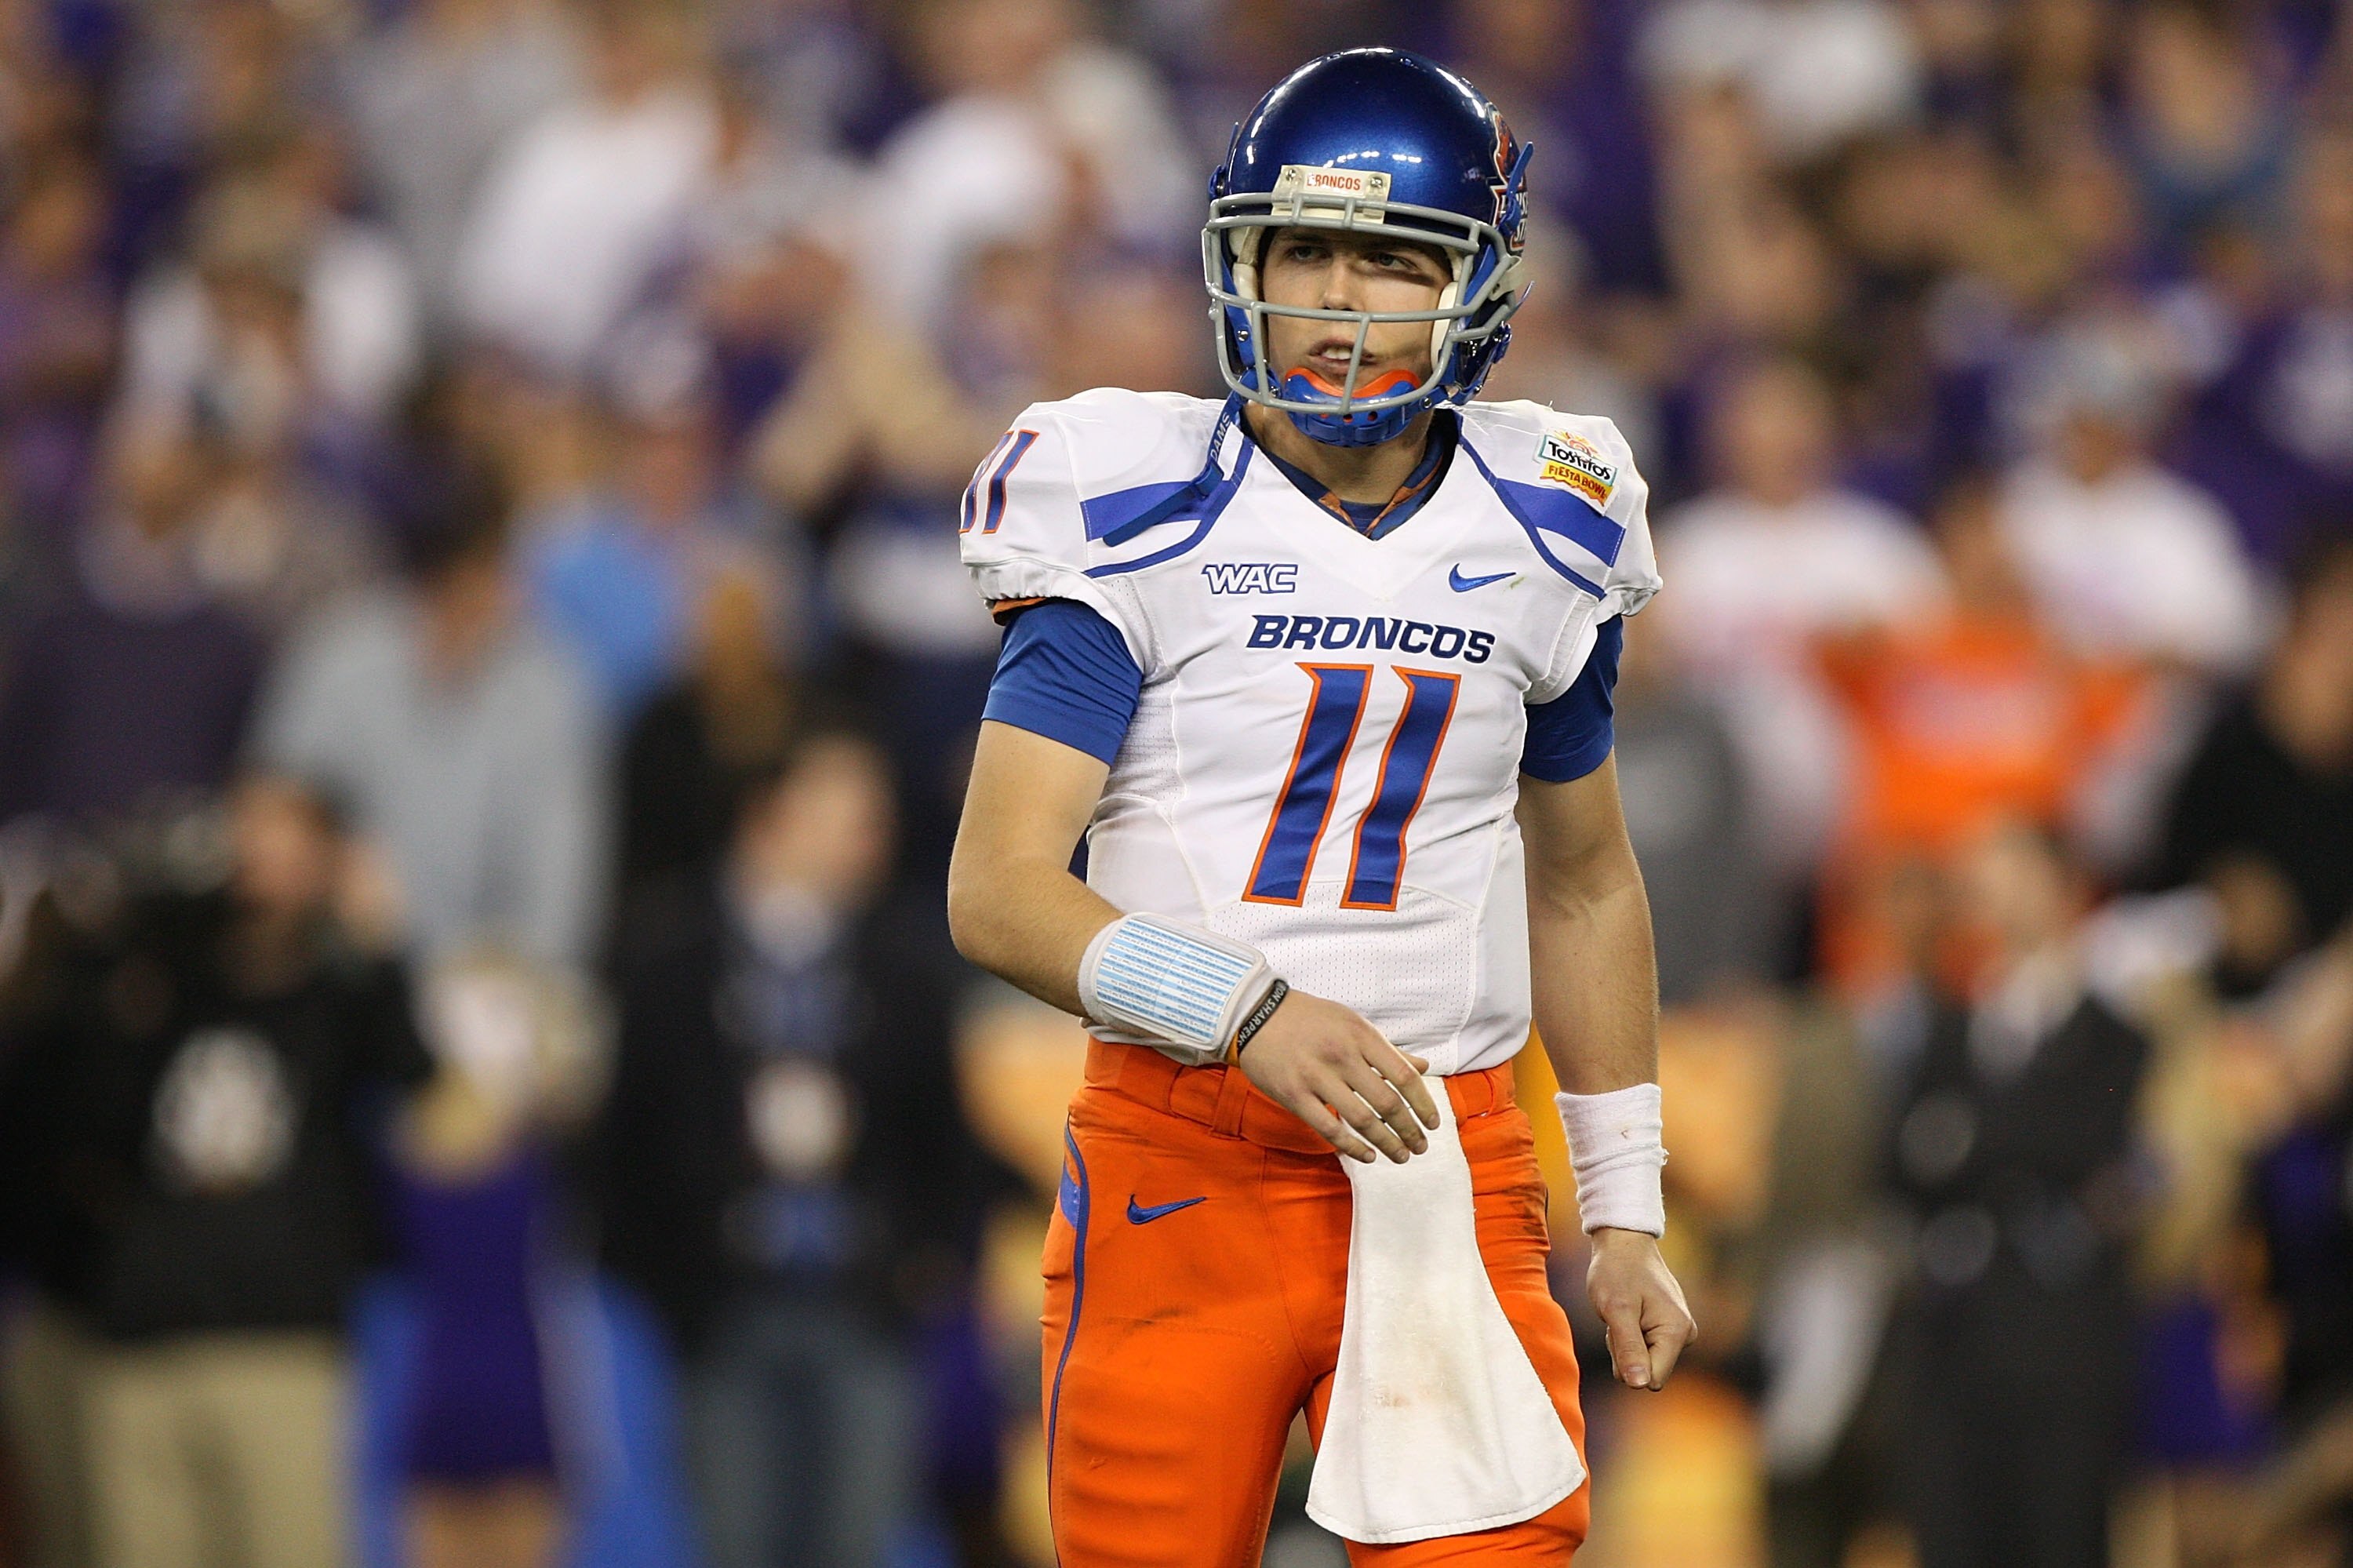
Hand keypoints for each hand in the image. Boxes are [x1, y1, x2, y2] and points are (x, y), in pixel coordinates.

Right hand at [1235, 989, 1439, 1162]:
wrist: (1256, 1015)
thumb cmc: (1309, 1019)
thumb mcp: (1352, 1023)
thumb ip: (1387, 1049)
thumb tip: (1423, 1067)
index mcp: (1361, 1035)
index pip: (1404, 1076)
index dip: (1424, 1104)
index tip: (1433, 1123)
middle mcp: (1342, 1056)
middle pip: (1387, 1102)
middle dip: (1409, 1130)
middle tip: (1420, 1147)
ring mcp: (1316, 1077)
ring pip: (1362, 1120)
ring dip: (1386, 1143)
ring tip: (1400, 1156)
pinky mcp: (1293, 1095)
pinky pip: (1329, 1128)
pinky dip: (1352, 1147)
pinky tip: (1368, 1156)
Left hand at [1587, 1229, 1694, 1389]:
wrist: (1623, 1242)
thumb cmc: (1617, 1270)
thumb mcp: (1616, 1309)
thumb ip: (1629, 1348)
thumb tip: (1640, 1386)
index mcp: (1677, 1332)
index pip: (1651, 1379)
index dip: (1627, 1362)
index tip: (1619, 1330)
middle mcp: (1685, 1335)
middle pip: (1647, 1371)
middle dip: (1625, 1352)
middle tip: (1617, 1319)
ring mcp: (1677, 1332)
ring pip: (1642, 1361)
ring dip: (1624, 1343)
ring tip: (1621, 1313)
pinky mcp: (1668, 1328)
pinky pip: (1643, 1348)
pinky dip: (1628, 1335)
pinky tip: (1627, 1312)